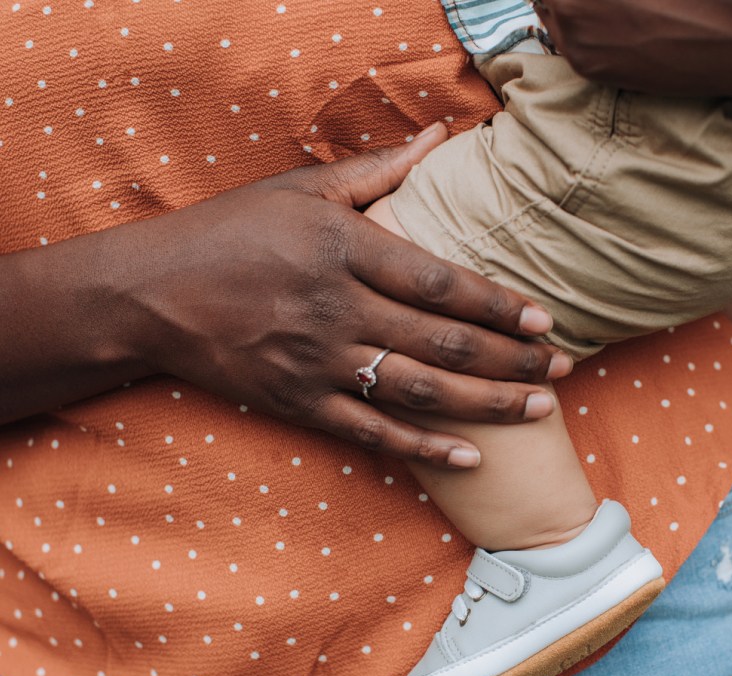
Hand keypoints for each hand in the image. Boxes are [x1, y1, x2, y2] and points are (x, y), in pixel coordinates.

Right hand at [0, 124, 571, 466]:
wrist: (147, 294)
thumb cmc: (228, 232)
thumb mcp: (299, 190)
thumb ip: (376, 172)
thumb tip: (439, 139)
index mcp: (343, 249)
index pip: (440, 281)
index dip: (498, 304)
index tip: (544, 318)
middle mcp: (336, 309)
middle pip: (443, 342)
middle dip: (512, 359)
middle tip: (562, 367)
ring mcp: (317, 363)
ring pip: (420, 391)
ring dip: (487, 404)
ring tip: (538, 408)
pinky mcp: (298, 403)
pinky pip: (372, 432)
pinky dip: (424, 447)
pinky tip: (471, 456)